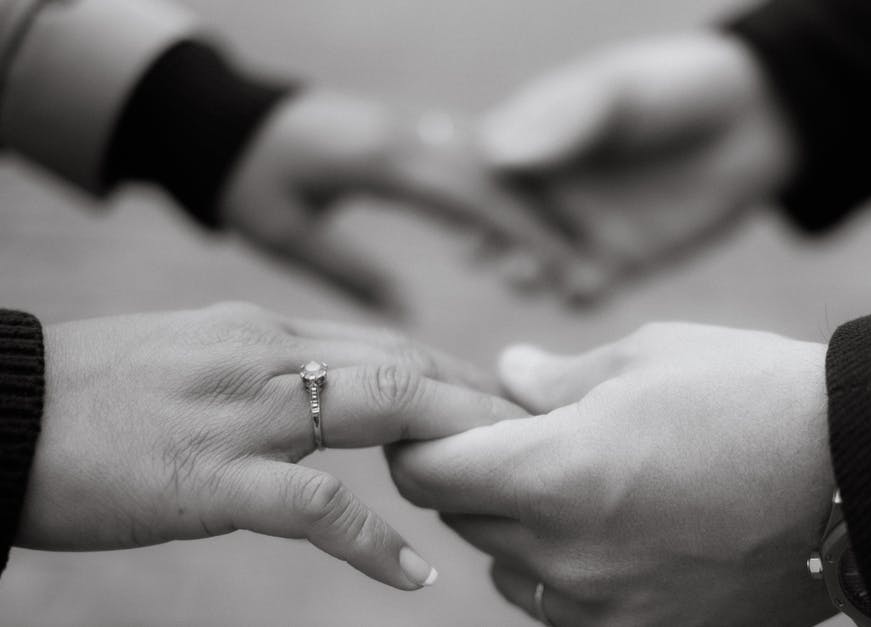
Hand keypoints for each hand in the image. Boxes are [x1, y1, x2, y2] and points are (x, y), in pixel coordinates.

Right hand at [21, 302, 524, 589]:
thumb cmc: (90, 394)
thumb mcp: (191, 357)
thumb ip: (261, 365)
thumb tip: (320, 385)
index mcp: (262, 329)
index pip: (385, 340)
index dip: (451, 369)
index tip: (497, 399)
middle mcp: (266, 355)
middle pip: (403, 363)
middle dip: (477, 398)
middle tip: (532, 437)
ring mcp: (243, 413)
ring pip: (382, 410)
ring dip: (452, 446)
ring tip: (501, 483)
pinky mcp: (212, 477)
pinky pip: (317, 508)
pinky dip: (375, 544)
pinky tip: (414, 574)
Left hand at [219, 90, 580, 309]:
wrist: (219, 113)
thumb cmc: (244, 176)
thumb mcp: (284, 229)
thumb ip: (347, 270)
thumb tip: (408, 314)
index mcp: (381, 159)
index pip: (470, 194)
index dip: (522, 231)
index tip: (564, 266)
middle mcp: (407, 134)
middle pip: (495, 176)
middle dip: (542, 221)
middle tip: (584, 268)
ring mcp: (410, 125)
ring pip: (489, 162)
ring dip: (529, 203)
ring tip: (568, 251)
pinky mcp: (408, 128)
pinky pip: (469, 155)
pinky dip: (502, 187)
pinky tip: (523, 220)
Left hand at [390, 322, 835, 624]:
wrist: (857, 472)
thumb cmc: (751, 396)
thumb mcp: (646, 358)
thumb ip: (556, 379)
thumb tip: (506, 376)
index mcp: (555, 474)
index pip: (428, 472)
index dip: (424, 440)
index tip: (447, 418)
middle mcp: (565, 556)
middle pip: (464, 519)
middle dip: (475, 473)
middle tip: (524, 434)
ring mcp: (604, 610)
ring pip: (510, 567)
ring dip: (517, 524)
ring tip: (581, 481)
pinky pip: (563, 607)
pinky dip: (564, 568)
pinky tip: (616, 528)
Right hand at [480, 32, 796, 301]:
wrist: (758, 120)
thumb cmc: (677, 88)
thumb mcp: (617, 91)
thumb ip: (563, 121)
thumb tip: (498, 155)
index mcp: (531, 144)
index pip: (475, 173)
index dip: (458, 192)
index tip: (455, 203)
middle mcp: (546, 194)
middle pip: (491, 230)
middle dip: (484, 244)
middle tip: (488, 250)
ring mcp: (580, 233)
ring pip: (529, 271)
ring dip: (524, 276)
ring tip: (534, 271)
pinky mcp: (621, 266)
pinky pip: (582, 297)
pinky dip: (575, 298)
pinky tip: (588, 284)